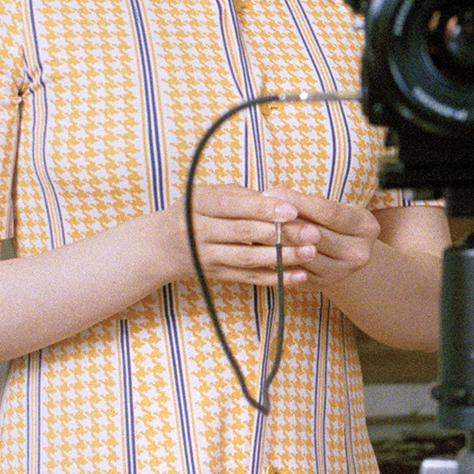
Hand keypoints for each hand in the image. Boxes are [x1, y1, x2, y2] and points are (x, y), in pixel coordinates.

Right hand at [169, 184, 304, 287]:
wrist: (161, 246)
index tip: (292, 209)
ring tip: (310, 252)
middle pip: (244, 233)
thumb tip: (280, 200)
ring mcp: (207, 256)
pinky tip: (299, 276)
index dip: (263, 208)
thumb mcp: (210, 195)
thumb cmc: (196, 211)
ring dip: (282, 257)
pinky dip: (275, 278)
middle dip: (280, 233)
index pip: (233, 205)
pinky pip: (249, 278)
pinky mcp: (217, 275)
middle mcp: (198, 231)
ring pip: (248, 258)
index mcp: (198, 204)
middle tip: (311, 232)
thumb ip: (242, 197)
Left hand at [265, 189, 381, 287]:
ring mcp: (341, 273)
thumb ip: (303, 201)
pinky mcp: (321, 286)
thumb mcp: (326, 207)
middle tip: (255, 212)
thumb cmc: (329, 221)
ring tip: (253, 229)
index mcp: (366, 226)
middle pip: (316, 236)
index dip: (297, 202)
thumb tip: (272, 194)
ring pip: (303, 256)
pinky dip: (277, 259)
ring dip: (277, 242)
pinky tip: (259, 248)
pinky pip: (294, 272)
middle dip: (284, 222)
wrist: (339, 252)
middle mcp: (359, 253)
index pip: (328, 212)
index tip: (270, 193)